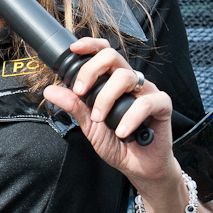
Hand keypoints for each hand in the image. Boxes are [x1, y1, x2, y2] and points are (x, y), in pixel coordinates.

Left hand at [43, 37, 177, 190]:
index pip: (104, 52)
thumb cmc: (117, 144)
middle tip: (80, 92)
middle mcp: (130, 82)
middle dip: (91, 71)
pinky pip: (146, 102)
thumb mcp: (89, 125)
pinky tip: (122, 132)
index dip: (90, 45)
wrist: (139, 167)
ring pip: (126, 77)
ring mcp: (147, 91)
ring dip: (107, 98)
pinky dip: (130, 118)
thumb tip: (50, 91)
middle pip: (112, 56)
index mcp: (113, 82)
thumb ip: (74, 106)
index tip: (73, 49)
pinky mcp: (162, 105)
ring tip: (100, 119)